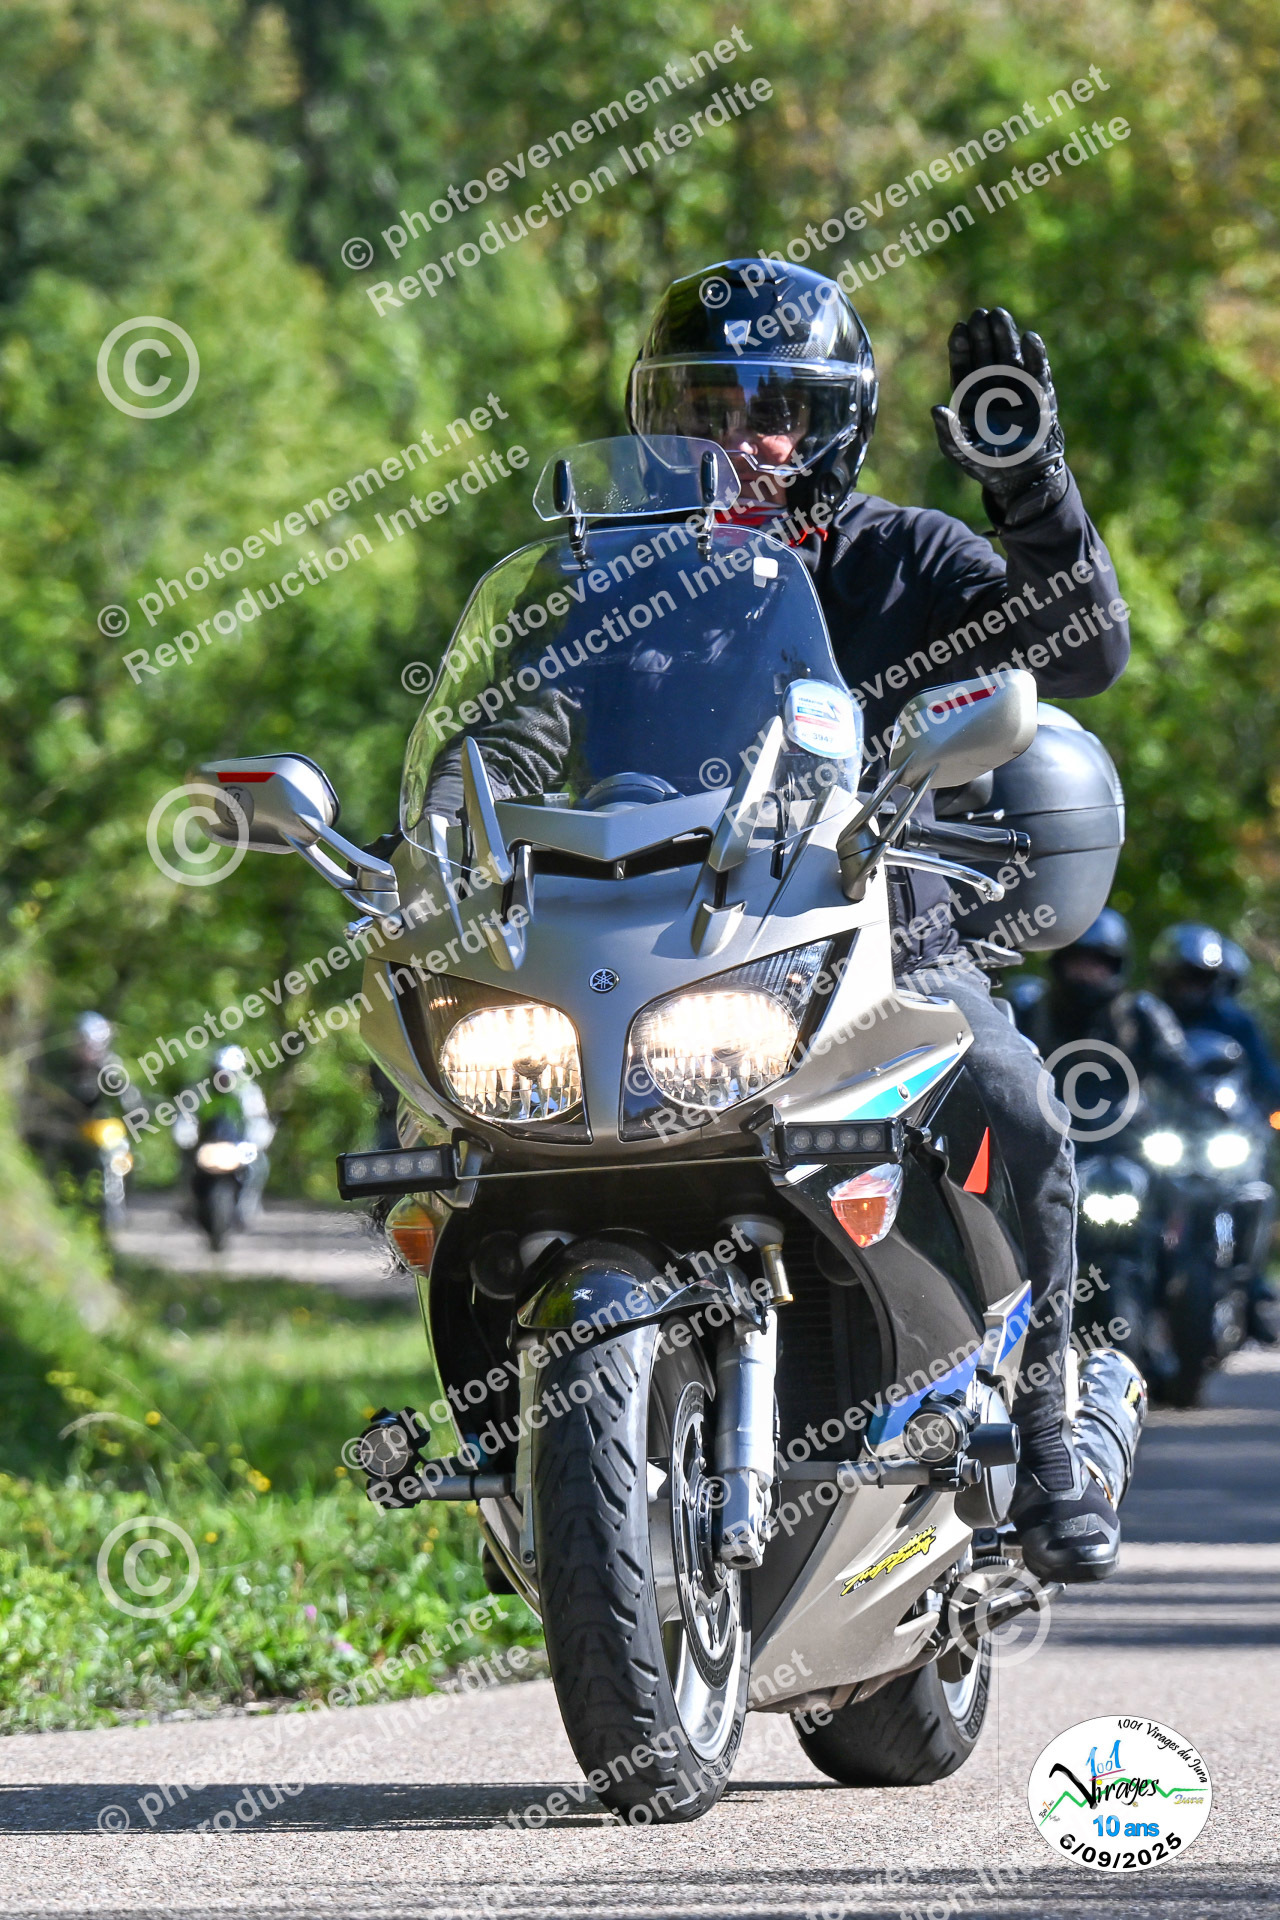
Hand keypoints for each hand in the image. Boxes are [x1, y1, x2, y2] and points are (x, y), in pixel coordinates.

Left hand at [931, 306, 1066, 525]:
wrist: (1021, 477)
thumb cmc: (987, 465)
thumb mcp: (962, 452)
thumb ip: (948, 432)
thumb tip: (936, 408)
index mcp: (970, 396)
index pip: (963, 365)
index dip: (961, 346)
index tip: (960, 328)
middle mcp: (992, 387)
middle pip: (986, 353)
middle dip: (982, 334)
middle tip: (980, 313)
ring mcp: (1016, 387)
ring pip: (1009, 355)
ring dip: (1005, 335)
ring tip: (999, 315)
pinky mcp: (1039, 392)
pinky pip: (1036, 369)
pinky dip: (1035, 354)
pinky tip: (1029, 338)